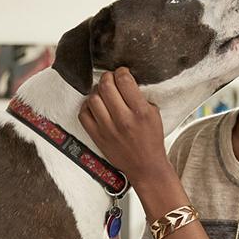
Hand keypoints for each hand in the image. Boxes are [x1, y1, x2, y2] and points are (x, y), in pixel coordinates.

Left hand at [78, 67, 172, 185]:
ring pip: (93, 98)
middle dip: (107, 77)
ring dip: (97, 91)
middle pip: (106, 86)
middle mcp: (123, 119)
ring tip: (103, 93)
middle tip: (111, 79)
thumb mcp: (154, 114)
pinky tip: (95, 106)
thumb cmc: (151, 140)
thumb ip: (140, 97)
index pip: (124, 81)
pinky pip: (83, 114)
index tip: (122, 72)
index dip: (121, 71)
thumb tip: (125, 81)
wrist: (145, 166)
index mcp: (140, 112)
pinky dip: (87, 106)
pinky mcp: (97, 137)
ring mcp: (108, 129)